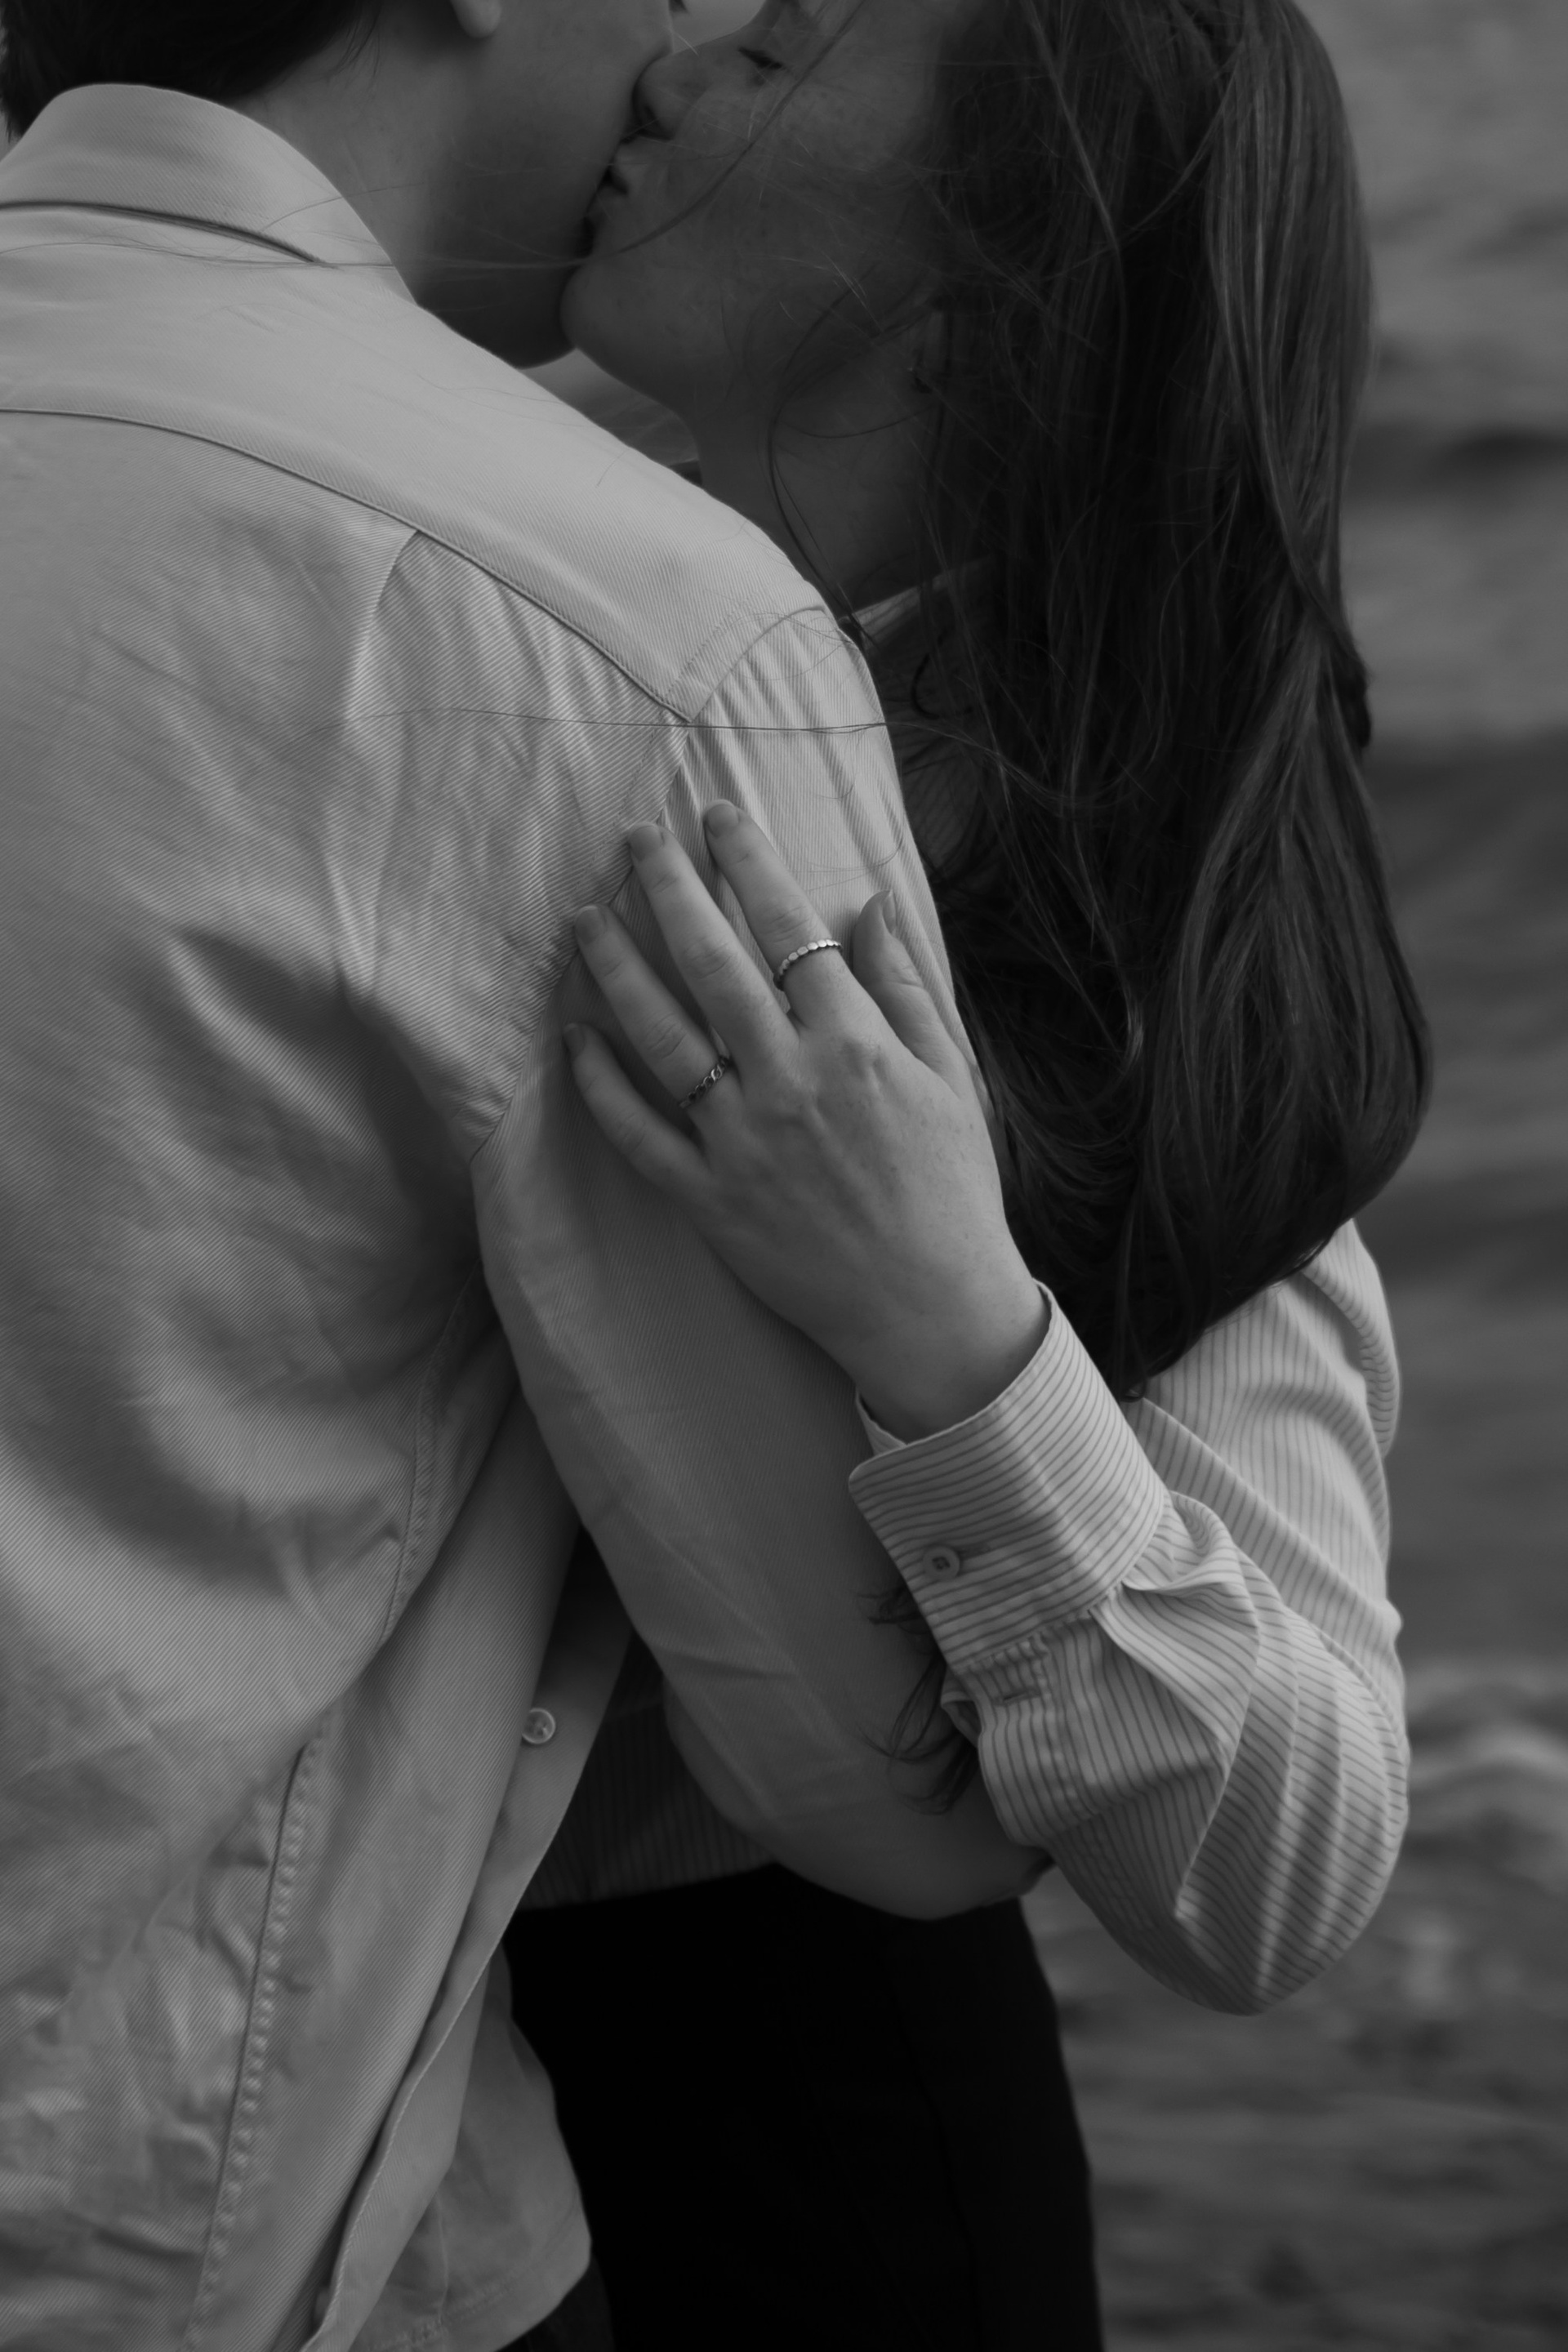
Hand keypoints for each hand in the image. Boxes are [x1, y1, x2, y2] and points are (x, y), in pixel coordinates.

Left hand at [565, 803, 1047, 1440]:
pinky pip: (640, 1134)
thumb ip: (906, 987)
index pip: (790, 927)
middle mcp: (791, 1080)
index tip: (716, 816)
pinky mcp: (711, 1200)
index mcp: (856, 1043)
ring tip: (583, 918)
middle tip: (633, 839)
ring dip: (616, 969)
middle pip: (711, 962)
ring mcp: (743, 1141)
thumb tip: (869, 904)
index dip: (748, 863)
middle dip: (667, 888)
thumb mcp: (952, 1077)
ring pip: (660, 1035)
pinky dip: (601, 1085)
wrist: (932, 1310)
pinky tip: (574, 1037)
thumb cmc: (951, 1190)